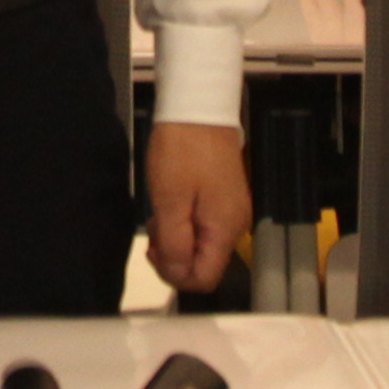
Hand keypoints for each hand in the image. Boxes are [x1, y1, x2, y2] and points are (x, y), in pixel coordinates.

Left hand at [144, 120, 249, 294]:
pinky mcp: (225, 199)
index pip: (205, 279)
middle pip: (204, 264)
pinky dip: (185, 224)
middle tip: (153, 230)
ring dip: (176, 239)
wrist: (199, 108)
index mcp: (224, 229)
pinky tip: (171, 205)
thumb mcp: (169, 201)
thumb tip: (178, 273)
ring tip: (159, 213)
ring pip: (202, 246)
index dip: (175, 275)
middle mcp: (235, 225)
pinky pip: (205, 227)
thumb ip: (174, 243)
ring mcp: (231, 211)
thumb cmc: (182, 150)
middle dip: (174, 256)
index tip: (154, 250)